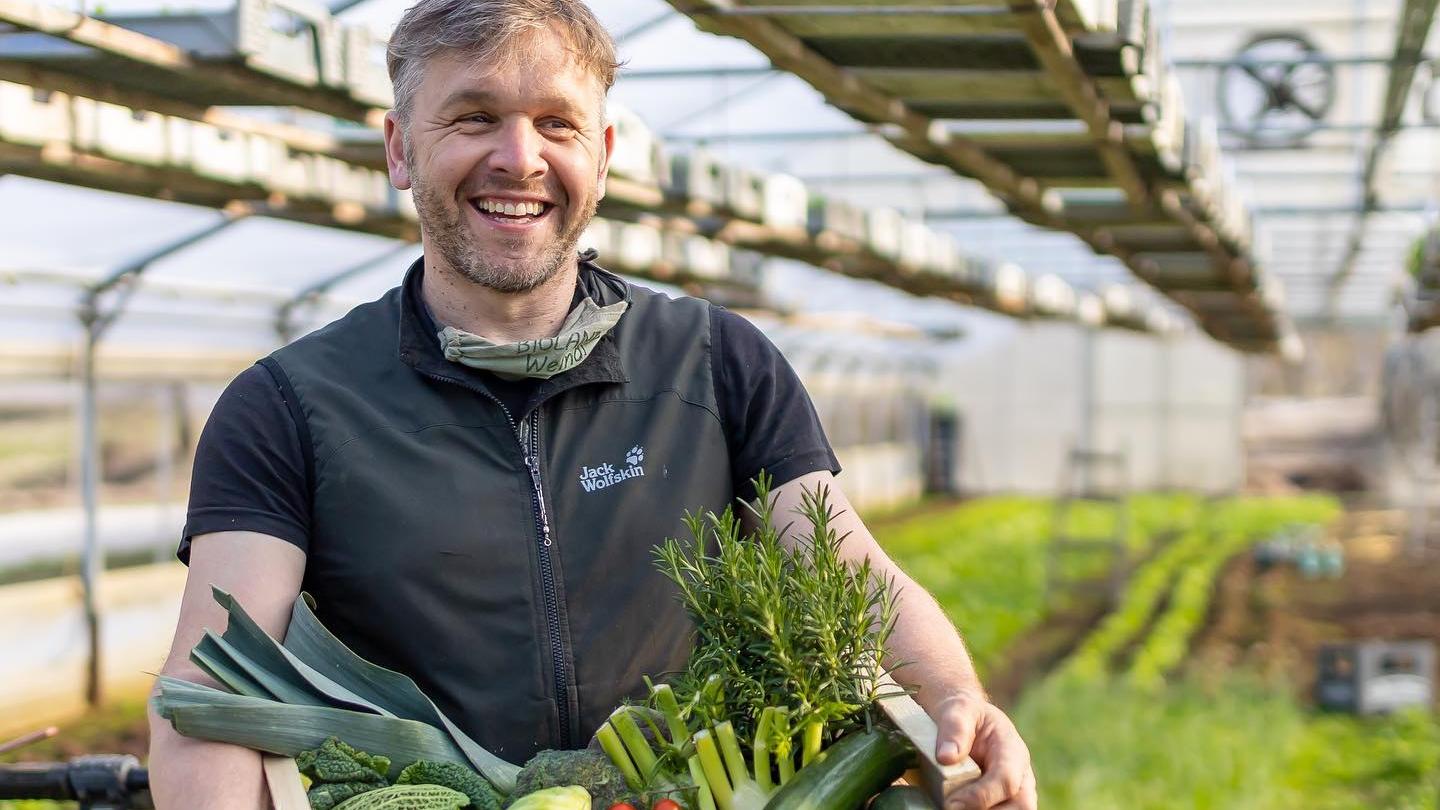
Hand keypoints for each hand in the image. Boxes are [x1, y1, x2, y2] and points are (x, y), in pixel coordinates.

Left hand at [934, 690, 1036, 809]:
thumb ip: (954, 728)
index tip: (951, 803)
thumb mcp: (958, 709)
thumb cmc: (964, 714)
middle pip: (1020, 806)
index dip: (981, 796)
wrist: (964, 721)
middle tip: (953, 807)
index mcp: (1012, 750)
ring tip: (953, 805)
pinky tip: (958, 806)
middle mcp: (1020, 775)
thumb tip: (946, 757)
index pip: (1007, 780)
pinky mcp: (1001, 802)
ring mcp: (1014, 792)